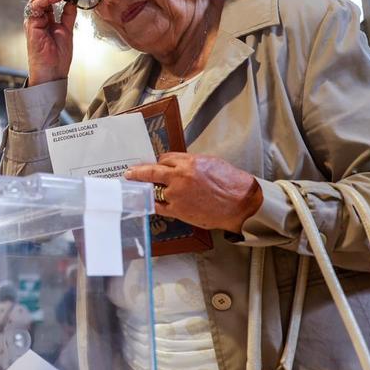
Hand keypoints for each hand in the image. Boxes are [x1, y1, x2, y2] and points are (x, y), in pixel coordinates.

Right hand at [23, 0, 77, 85]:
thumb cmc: (58, 57)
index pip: (48, 1)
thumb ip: (67, 15)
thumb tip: (72, 0)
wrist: (53, 73)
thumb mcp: (67, 30)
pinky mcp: (31, 26)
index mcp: (44, 21)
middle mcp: (37, 20)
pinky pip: (37, 6)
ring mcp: (33, 22)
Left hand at [125, 153, 262, 232]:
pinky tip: (149, 202)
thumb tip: (178, 165)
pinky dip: (153, 203)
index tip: (155, 165)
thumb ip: (190, 163)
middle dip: (138, 172)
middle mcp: (179, 177)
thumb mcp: (210, 163)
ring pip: (153, 189)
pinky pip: (158, 206)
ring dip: (147, 189)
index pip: (165, 159)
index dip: (160, 162)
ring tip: (139, 189)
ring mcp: (176, 195)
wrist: (241, 203)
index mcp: (188, 162)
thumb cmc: (230, 182)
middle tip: (129, 173)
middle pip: (151, 171)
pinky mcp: (177, 210)